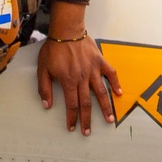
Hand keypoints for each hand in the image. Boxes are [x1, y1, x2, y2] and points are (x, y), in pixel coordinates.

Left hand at [37, 2, 121, 135]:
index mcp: (68, 81)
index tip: (72, 127)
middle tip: (88, 131)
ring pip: (101, 92)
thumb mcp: (42, 69)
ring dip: (106, 108)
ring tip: (109, 120)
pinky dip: (116, 84)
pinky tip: (119, 94)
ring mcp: (93, 70)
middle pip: (87, 103)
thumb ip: (45, 88)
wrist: (66, 30)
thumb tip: (47, 105)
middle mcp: (82, 78)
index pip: (71, 105)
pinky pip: (111, 74)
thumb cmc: (54, 49)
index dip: (72, 118)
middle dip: (87, 119)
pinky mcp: (100, 61)